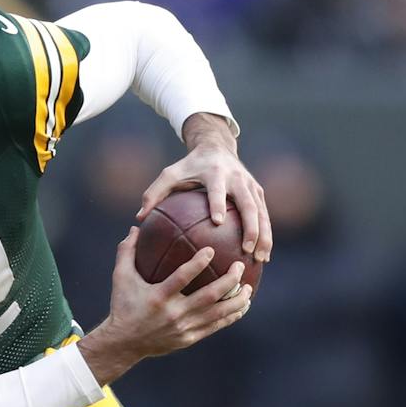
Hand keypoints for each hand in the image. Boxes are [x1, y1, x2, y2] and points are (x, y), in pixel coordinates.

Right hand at [77, 226, 252, 385]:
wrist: (122, 344)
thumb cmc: (122, 306)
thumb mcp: (120, 278)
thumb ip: (127, 252)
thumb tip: (134, 228)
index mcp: (158, 297)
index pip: (182, 277)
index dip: (198, 263)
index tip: (211, 249)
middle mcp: (173, 313)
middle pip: (209, 296)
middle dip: (229, 280)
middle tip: (240, 265)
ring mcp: (183, 327)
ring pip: (218, 313)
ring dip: (237, 300)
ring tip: (248, 288)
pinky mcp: (189, 338)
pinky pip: (215, 326)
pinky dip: (231, 316)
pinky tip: (242, 306)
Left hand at [136, 113, 272, 262]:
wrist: (216, 146)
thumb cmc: (189, 166)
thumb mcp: (169, 174)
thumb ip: (153, 194)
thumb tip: (138, 218)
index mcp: (215, 174)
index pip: (218, 190)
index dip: (218, 203)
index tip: (217, 222)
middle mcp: (237, 179)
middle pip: (248, 204)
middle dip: (251, 227)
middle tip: (246, 249)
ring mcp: (251, 185)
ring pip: (261, 212)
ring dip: (264, 236)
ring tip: (260, 260)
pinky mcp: (258, 192)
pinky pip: (265, 215)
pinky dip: (266, 235)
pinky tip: (263, 257)